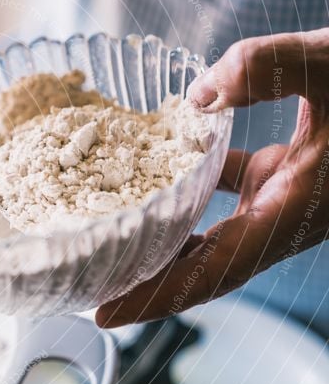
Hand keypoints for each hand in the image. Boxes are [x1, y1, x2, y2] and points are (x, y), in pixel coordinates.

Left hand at [96, 28, 328, 327]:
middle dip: (146, 284)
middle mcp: (284, 217)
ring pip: (210, 236)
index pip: (214, 270)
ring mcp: (282, 200)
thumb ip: (267, 69)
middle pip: (202, 266)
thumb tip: (193, 96)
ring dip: (162, 244)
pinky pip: (224, 195)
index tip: (106, 314)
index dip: (158, 296)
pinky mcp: (281, 176)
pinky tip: (156, 169)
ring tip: (109, 246)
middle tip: (87, 289)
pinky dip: (187, 190)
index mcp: (295, 211)